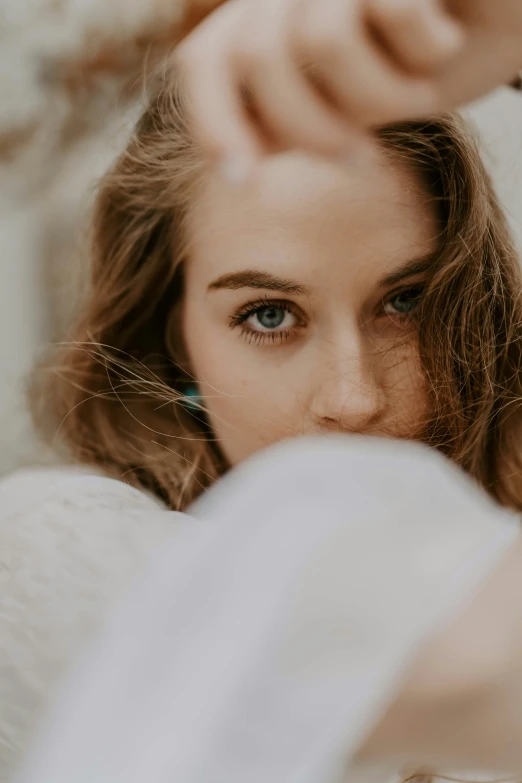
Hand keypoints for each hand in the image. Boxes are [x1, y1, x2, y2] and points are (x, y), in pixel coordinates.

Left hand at [177, 0, 464, 179]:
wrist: (501, 23)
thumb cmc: (420, 67)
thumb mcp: (348, 110)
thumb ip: (289, 123)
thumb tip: (238, 161)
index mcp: (271, 20)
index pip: (205, 60)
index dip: (212, 122)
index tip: (241, 182)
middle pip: (257, 57)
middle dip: (311, 129)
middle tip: (359, 160)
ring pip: (320, 41)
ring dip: (382, 97)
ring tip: (417, 92)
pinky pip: (394, 10)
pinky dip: (427, 49)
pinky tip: (444, 38)